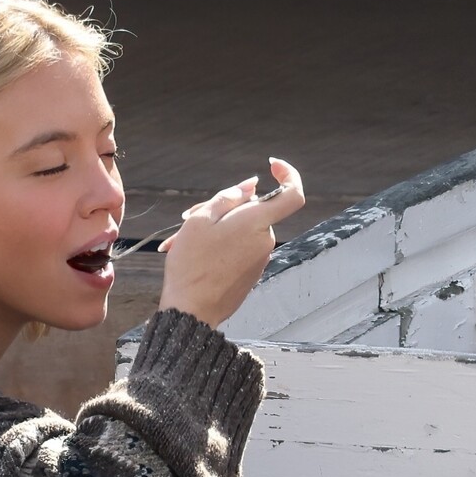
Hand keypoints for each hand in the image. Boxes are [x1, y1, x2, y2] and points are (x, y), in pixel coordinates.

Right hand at [156, 157, 304, 327]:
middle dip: (225, 207)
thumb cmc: (192, 265)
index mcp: (257, 224)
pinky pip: (239, 248)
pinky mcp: (251, 274)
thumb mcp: (200, 220)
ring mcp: (260, 260)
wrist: (191, 310)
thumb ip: (228, 198)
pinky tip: (194, 253)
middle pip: (254, 211)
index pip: (293, 194)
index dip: (288, 175)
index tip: (271, 165)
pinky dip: (220, 245)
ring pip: (243, 230)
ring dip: (217, 228)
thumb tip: (250, 188)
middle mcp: (265, 242)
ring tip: (183, 239)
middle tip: (188, 216)